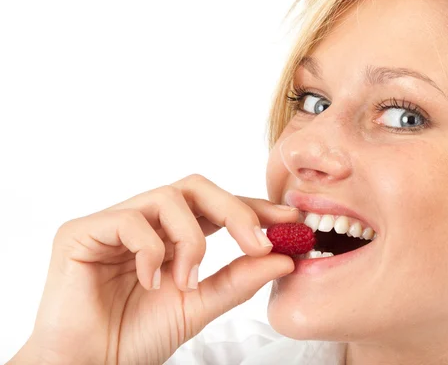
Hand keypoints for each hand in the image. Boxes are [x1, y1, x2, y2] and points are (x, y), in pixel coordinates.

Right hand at [8, 174, 297, 364]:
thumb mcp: (199, 306)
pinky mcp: (81, 231)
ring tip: (186, 281)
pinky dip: (151, 250)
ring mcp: (113, 223)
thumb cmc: (136, 337)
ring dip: (191, 240)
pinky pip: (130, 220)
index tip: (289, 221)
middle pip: (197, 188)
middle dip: (234, 210)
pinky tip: (150, 282)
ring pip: (169, 197)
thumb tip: (283, 258)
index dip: (253, 209)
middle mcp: (146, 222)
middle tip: (257, 243)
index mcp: (172, 237)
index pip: (217, 208)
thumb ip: (237, 281)